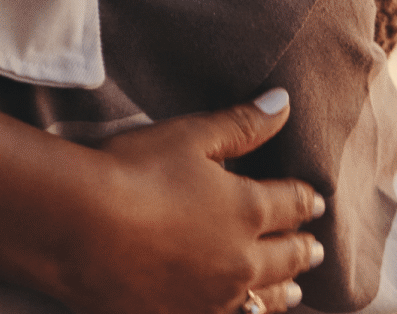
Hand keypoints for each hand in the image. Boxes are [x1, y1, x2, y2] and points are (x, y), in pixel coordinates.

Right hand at [0, 95, 323, 313]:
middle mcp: (240, 260)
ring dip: (282, 293)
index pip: (291, 203)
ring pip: (263, 300)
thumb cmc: (134, 171)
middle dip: (303, 250)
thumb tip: (284, 102)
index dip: (305, 200)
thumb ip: (242, 124)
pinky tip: (241, 312)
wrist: (80, 227)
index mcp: (248, 209)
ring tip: (293, 293)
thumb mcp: (191, 135)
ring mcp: (211, 298)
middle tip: (315, 249)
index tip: (316, 202)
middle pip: (286, 257)